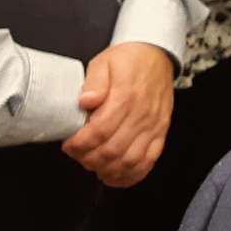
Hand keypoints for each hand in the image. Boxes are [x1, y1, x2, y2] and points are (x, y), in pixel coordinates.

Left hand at [61, 42, 175, 186]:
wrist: (156, 55)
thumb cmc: (129, 59)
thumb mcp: (104, 62)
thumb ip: (93, 82)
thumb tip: (85, 101)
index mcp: (125, 96)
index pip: (99, 131)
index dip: (80, 144)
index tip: (69, 145)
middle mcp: (141, 114)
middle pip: (112, 150)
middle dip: (89, 159)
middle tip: (78, 155)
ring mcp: (153, 126)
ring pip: (130, 161)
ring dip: (108, 170)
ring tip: (94, 165)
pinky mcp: (160, 132)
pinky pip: (148, 161)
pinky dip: (131, 175)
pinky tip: (116, 176)